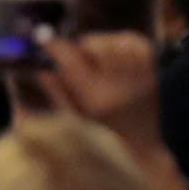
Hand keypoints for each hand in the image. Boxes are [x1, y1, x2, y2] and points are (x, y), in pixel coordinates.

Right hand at [40, 32, 188, 189]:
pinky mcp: (152, 69)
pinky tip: (114, 61)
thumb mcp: (70, 121)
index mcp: (97, 99)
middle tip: (72, 62)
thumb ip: (53, 91)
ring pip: (110, 41)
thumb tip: (37, 65)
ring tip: (94, 66)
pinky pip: (131, 41)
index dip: (53, 45)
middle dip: (77, 50)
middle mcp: (122, 84)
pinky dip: (120, 45)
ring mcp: (140, 75)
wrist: (139, 150)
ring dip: (98, 48)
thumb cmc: (99, 142)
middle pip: (90, 44)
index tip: (42, 39)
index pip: (70, 57)